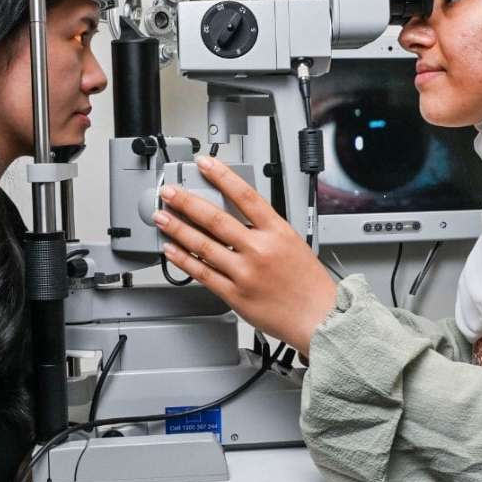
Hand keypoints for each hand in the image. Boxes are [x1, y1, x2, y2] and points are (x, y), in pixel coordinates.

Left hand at [153, 156, 336, 354]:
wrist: (318, 316)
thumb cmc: (307, 282)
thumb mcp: (292, 242)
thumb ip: (264, 227)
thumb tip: (235, 213)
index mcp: (277, 231)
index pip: (245, 195)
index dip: (221, 176)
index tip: (204, 164)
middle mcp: (259, 249)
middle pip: (216, 219)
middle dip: (187, 202)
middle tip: (169, 192)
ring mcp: (245, 273)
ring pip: (203, 245)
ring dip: (178, 228)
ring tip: (162, 217)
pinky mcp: (235, 295)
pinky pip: (203, 274)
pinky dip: (184, 260)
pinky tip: (171, 250)